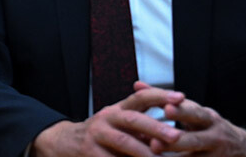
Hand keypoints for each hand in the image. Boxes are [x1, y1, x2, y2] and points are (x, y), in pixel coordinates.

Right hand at [31, 84, 184, 156]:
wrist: (64, 143)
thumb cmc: (101, 135)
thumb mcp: (118, 125)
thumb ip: (141, 126)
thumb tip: (173, 131)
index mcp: (117, 109)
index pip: (140, 98)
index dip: (160, 95)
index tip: (181, 97)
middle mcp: (106, 118)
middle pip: (133, 119)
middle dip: (156, 127)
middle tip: (177, 136)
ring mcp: (96, 135)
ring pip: (123, 142)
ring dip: (145, 152)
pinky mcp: (89, 152)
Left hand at [151, 96, 245, 155]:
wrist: (241, 148)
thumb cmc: (207, 125)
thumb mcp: (192, 110)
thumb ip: (165, 99)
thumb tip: (137, 84)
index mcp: (207, 118)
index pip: (194, 112)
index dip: (181, 111)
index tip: (166, 109)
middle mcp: (214, 136)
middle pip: (194, 140)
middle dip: (175, 141)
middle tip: (154, 142)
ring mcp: (216, 155)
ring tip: (155, 156)